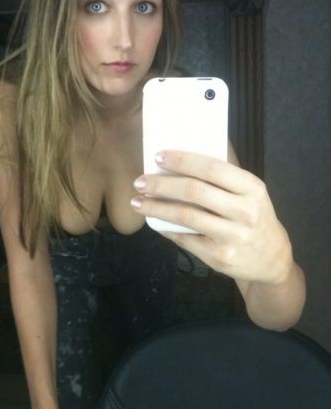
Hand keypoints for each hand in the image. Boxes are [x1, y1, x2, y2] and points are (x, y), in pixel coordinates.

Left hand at [131, 150, 292, 284]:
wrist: (270, 258)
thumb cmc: (253, 216)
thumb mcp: (249, 193)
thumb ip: (224, 174)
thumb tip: (185, 150)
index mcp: (252, 188)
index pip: (212, 168)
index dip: (182, 160)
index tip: (159, 157)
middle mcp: (245, 211)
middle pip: (194, 191)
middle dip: (161, 184)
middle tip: (140, 181)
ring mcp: (233, 236)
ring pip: (186, 216)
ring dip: (156, 207)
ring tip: (137, 201)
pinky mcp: (220, 256)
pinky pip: (185, 239)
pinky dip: (165, 228)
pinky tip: (154, 221)